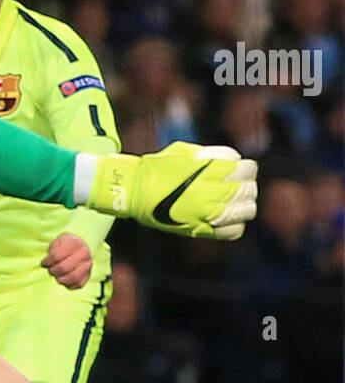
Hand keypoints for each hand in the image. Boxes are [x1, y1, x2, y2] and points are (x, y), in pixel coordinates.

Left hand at [42, 232, 91, 288]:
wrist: (80, 248)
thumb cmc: (65, 245)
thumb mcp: (57, 241)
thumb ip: (52, 248)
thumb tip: (47, 262)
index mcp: (75, 243)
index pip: (56, 256)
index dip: (47, 262)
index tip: (44, 263)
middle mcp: (84, 253)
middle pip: (63, 267)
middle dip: (53, 271)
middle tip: (50, 270)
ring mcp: (88, 264)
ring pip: (72, 277)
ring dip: (60, 279)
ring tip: (56, 276)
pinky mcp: (87, 275)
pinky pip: (77, 284)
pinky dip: (68, 284)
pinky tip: (63, 279)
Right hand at [85, 142, 256, 239]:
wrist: (134, 191)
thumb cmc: (159, 167)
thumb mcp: (185, 151)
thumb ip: (212, 154)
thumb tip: (235, 160)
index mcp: (205, 173)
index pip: (244, 170)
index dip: (249, 168)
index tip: (245, 167)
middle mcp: (207, 195)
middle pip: (246, 191)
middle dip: (249, 185)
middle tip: (242, 183)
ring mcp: (204, 215)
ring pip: (243, 212)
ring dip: (246, 204)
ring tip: (239, 200)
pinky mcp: (199, 230)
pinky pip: (232, 231)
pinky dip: (237, 224)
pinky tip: (231, 217)